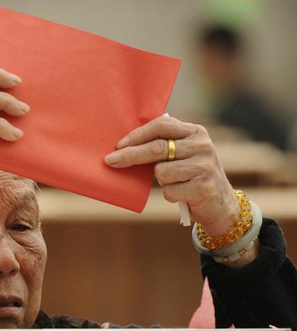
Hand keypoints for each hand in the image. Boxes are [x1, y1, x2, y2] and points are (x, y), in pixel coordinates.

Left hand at [105, 115, 239, 236]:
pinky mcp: (203, 187)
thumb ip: (163, 144)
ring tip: (176, 182)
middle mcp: (202, 146)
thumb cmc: (191, 175)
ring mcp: (204, 166)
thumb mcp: (183, 153)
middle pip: (157, 148)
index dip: (137, 135)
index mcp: (195, 132)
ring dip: (161, 181)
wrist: (221, 204)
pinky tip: (183, 194)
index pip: (161, 126)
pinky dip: (171, 195)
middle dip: (130, 155)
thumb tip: (123, 145)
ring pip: (161, 172)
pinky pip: (169, 191)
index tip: (118, 145)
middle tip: (110, 161)